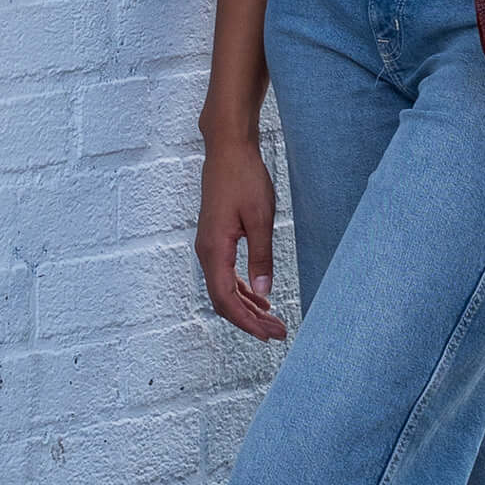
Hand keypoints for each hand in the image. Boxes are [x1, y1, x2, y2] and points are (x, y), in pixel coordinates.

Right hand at [195, 136, 285, 340]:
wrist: (228, 150)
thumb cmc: (243, 178)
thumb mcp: (261, 219)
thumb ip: (262, 257)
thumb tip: (263, 292)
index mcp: (214, 250)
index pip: (226, 299)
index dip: (247, 321)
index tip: (270, 333)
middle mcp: (206, 252)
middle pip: (223, 300)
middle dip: (249, 320)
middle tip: (277, 332)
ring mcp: (209, 246)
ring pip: (224, 289)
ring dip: (247, 308)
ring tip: (272, 320)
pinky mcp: (215, 240)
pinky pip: (225, 275)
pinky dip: (242, 291)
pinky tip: (260, 297)